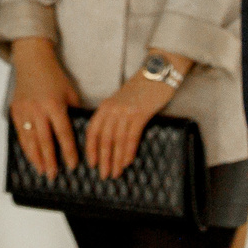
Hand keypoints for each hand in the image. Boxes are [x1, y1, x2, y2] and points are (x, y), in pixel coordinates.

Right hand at [7, 40, 82, 178]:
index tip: (72, 165)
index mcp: (55, 105)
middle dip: (50, 160)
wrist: (32, 61)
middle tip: (54, 175)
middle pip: (45, 141)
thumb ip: (74, 113)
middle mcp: (38, 109)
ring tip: (42, 171)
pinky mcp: (15, 110)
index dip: (68, 151)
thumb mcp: (70, 93)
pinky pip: (20, 133)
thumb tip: (81, 134)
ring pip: (30, 140)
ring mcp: (24, 110)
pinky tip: (31, 157)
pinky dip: (26, 147)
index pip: (63, 134)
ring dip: (36, 158)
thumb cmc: (55, 77)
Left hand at [85, 62, 185, 179]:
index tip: (91, 164)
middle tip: (103, 175)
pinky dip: (128, 151)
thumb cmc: (140, 89)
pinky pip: (132, 136)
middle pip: (104, 138)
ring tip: (115, 173)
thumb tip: (109, 141)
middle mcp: (112, 109)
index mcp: (105, 106)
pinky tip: (127, 162)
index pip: (93, 131)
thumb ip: (113, 116)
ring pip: (117, 140)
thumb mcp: (120, 101)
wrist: (157, 73)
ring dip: (116, 159)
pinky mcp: (140, 113)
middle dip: (103, 159)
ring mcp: (126, 111)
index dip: (91, 149)